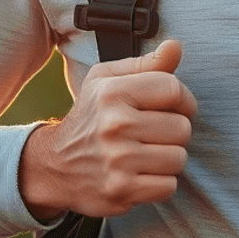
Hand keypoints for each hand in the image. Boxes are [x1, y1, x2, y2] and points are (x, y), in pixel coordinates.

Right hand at [18, 39, 196, 220]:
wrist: (54, 166)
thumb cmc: (92, 116)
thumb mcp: (108, 80)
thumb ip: (147, 63)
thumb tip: (175, 46)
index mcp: (112, 92)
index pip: (174, 89)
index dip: (184, 99)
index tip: (174, 107)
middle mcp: (114, 125)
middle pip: (182, 127)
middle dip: (175, 131)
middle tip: (154, 133)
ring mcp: (117, 161)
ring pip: (179, 158)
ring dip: (169, 158)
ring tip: (148, 153)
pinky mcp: (120, 191)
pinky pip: (169, 186)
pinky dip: (161, 182)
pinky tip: (142, 173)